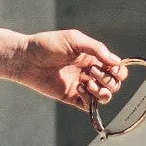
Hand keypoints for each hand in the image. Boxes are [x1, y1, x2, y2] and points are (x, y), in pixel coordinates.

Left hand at [10, 30, 129, 108]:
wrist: (27, 59)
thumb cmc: (48, 45)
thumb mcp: (75, 40)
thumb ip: (96, 48)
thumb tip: (116, 62)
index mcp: (93, 57)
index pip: (116, 68)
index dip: (118, 71)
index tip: (111, 68)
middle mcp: (89, 72)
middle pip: (114, 84)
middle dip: (108, 79)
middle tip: (90, 71)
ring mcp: (81, 85)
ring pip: (104, 96)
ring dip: (102, 91)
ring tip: (87, 83)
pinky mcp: (71, 97)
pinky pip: (89, 105)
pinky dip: (89, 99)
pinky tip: (79, 88)